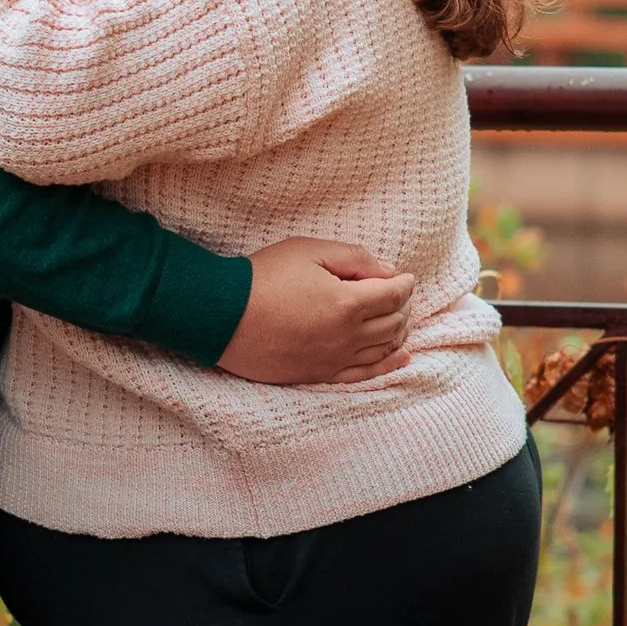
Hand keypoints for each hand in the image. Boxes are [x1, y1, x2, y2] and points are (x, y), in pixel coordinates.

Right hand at [216, 235, 414, 386]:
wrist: (222, 315)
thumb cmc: (263, 277)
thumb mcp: (309, 250)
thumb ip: (355, 257)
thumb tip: (389, 272)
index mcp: (347, 303)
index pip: (394, 295)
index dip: (405, 284)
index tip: (405, 277)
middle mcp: (347, 336)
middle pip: (394, 322)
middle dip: (403, 306)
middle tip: (397, 294)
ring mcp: (334, 359)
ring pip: (383, 349)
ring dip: (398, 332)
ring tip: (398, 319)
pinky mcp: (319, 374)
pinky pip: (364, 375)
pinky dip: (388, 365)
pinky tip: (401, 357)